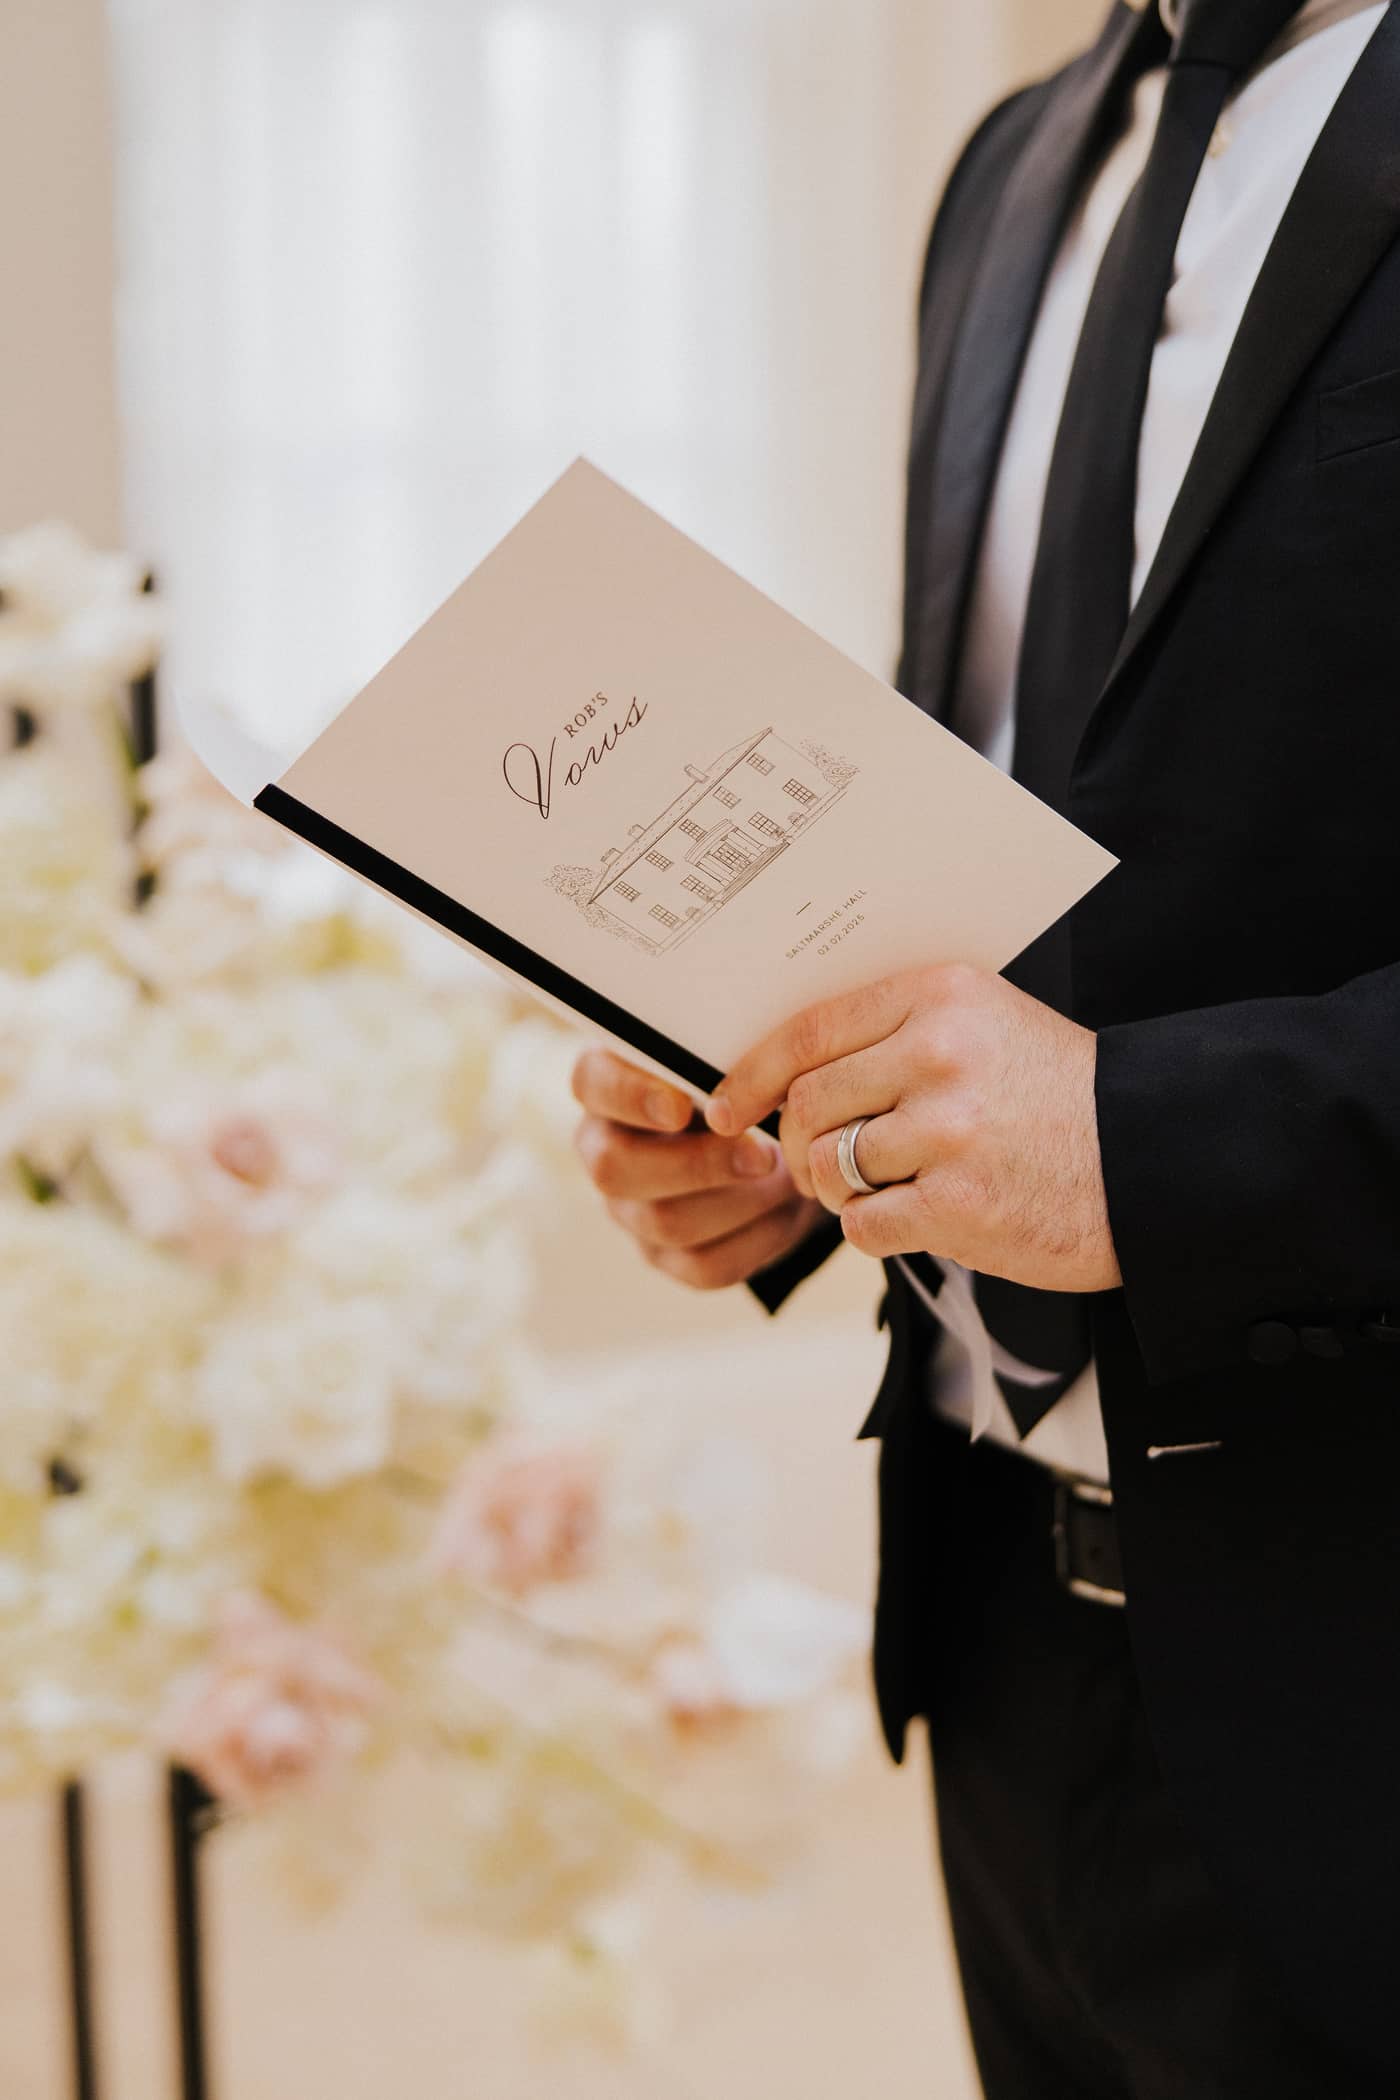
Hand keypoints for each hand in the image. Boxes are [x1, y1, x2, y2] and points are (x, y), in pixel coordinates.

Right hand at [571, 1047, 825, 1290]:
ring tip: (789, 1175)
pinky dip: (757, 1237)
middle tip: (763, 1153)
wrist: (781, 1143)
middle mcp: (604, 1149)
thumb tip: (742, 1066)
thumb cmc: (748, 1081)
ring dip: (739, 1200)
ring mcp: (629, 1209)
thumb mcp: (736, 1054)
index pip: (591, 1084)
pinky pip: (704, 1264)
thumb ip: (724, 1052)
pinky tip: (787, 1207)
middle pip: (614, 1169)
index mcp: (608, 1085)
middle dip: (696, 1163)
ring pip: (665, 1222)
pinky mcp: (667, 1256)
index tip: (683, 1106)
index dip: (631, 1097)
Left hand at [704, 964, 1119, 1293]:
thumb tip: (787, 1068)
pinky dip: (875, 1229)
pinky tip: (916, 1217)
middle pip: (809, 1105)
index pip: (809, 1032)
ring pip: (829, 1167)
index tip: (724, 1108)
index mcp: (940, 998)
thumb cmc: (1059, 1098)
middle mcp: (939, 1056)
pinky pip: (864, 1225)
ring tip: (880, 1188)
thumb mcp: (988, 1027)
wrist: (1152, 1163)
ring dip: (837, 1190)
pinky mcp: (957, 1206)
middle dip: (798, 1144)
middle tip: (818, 1163)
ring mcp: (947, 1133)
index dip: (751, 1075)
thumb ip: (896, 1033)